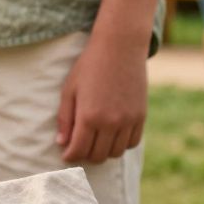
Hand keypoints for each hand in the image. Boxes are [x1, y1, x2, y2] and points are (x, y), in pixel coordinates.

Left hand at [57, 32, 146, 163]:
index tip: (66, 155)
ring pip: (116, 153)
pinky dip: (121, 144)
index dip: (70, 156)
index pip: (79, 149)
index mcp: (89, 116)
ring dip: (103, 152)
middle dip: (85, 155)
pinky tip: (111, 136)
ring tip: (94, 141)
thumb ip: (65, 119)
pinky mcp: (141, 116)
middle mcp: (110, 122)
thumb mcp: (69, 90)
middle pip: (98, 155)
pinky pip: (132, 143)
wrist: (120, 48)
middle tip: (79, 148)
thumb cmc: (89, 67)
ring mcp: (128, 120)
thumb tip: (62, 143)